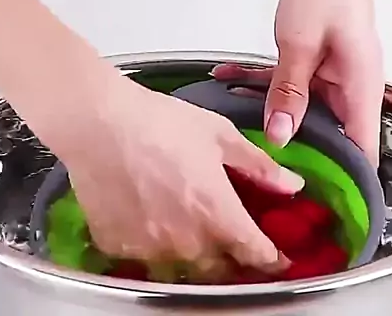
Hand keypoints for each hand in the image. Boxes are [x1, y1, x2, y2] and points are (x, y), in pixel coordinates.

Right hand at [59, 74, 303, 281]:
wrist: (100, 122)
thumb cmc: (159, 122)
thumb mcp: (220, 134)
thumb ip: (258, 166)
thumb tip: (292, 184)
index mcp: (217, 213)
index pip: (256, 254)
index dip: (272, 259)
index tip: (277, 258)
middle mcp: (186, 241)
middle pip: (221, 269)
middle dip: (231, 258)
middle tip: (229, 236)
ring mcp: (149, 249)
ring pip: (182, 266)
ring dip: (192, 252)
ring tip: (185, 222)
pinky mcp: (117, 246)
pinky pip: (144, 257)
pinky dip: (153, 244)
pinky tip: (149, 214)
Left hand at [213, 0, 383, 165]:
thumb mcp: (300, 46)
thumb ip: (289, 93)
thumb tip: (281, 135)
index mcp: (360, 88)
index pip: (360, 150)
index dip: (341, 177)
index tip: (307, 190)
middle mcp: (351, 87)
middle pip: (327, 134)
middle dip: (291, 144)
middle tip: (255, 156)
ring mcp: (334, 75)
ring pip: (301, 107)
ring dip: (268, 108)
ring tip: (230, 114)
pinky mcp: (317, 62)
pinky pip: (290, 82)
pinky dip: (264, 82)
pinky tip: (230, 80)